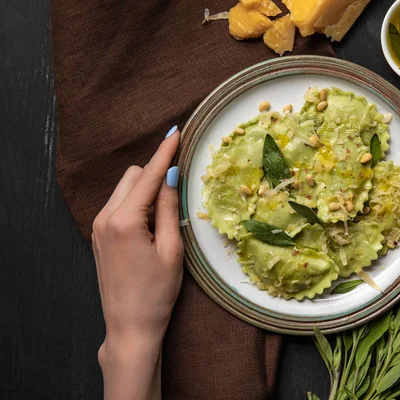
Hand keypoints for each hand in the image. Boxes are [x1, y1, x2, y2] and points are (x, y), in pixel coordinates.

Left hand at [92, 126, 182, 399]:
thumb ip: (171, 208)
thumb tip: (173, 176)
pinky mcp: (99, 235)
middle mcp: (106, 217)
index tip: (176, 132)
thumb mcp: (172, 249)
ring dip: (146, 188)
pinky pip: (118, 204)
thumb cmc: (157, 291)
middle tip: (180, 186)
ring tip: (167, 211)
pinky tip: (152, 221)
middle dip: (156, 173)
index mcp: (125, 220)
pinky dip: (136, 202)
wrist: (130, 325)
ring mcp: (99, 226)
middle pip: (133, 176)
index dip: (165, 153)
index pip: (149, 175)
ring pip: (124, 188)